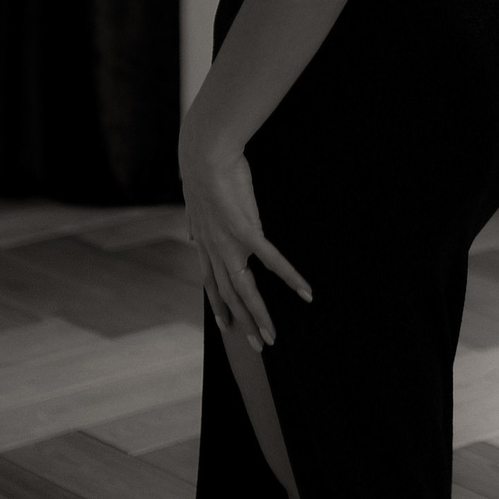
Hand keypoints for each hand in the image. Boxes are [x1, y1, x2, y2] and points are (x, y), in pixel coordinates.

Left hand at [179, 117, 311, 352]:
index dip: (218, 306)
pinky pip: (272, 260)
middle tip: (258, 345)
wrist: (204, 152)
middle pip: (229, 295)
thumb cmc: (203, 169)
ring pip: (246, 289)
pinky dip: (290, 277)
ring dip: (260, 315)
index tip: (225, 326)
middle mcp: (215, 249)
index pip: (210, 283)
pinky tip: (305, 291)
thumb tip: (192, 234)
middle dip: (243, 322)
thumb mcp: (194, 201)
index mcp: (205, 242)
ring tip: (273, 335)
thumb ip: (196, 222)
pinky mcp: (247, 230)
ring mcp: (230, 243)